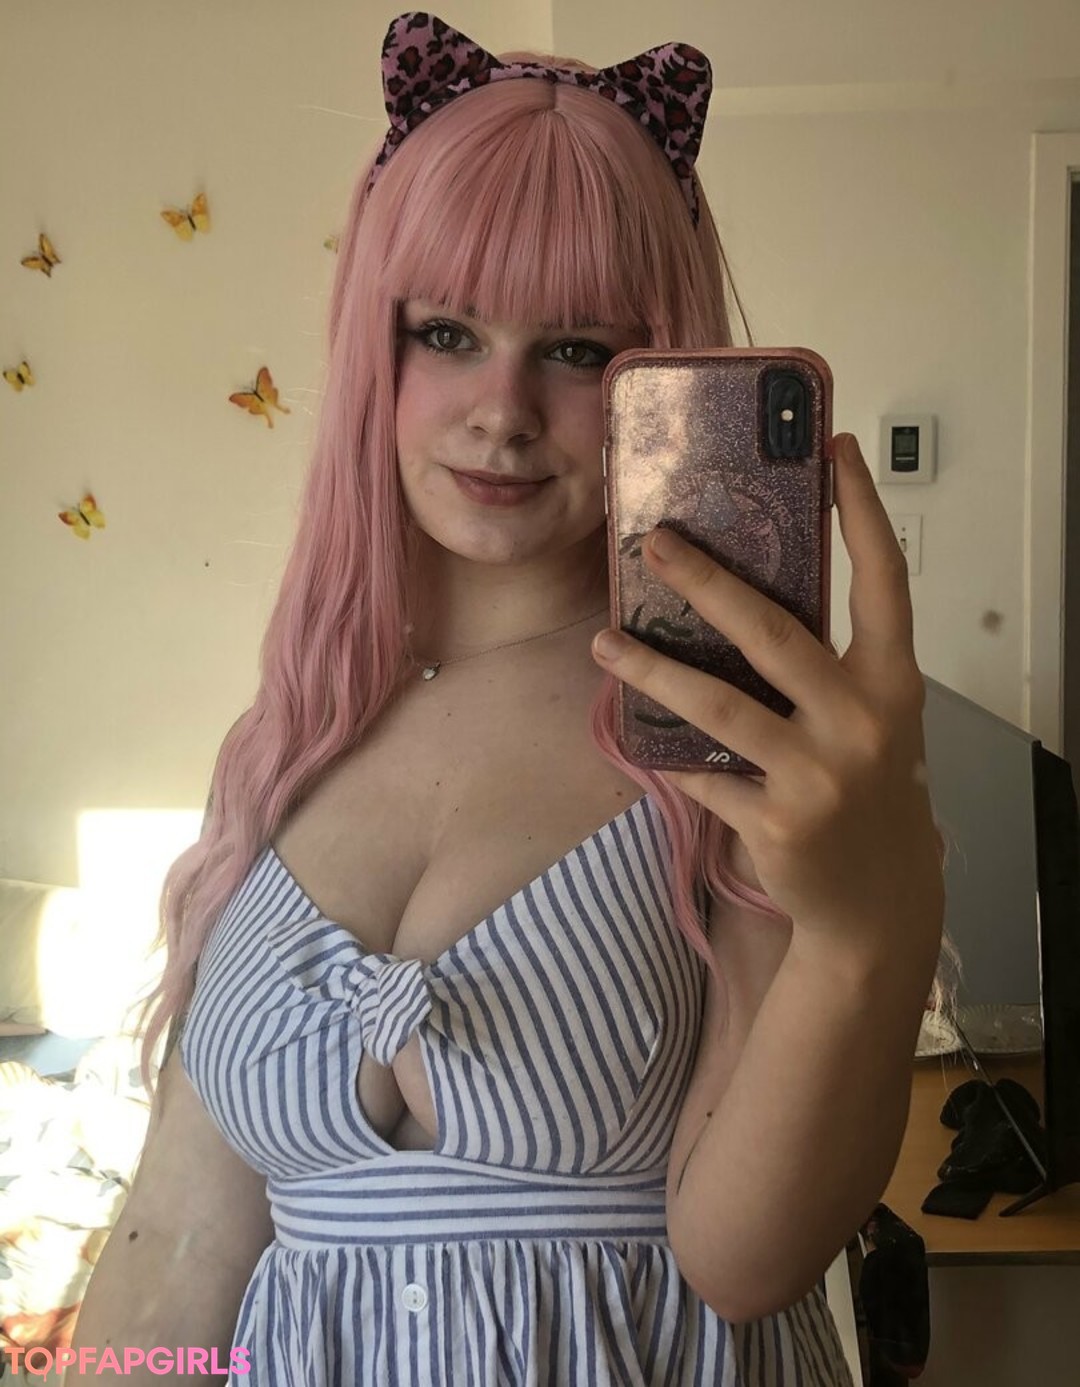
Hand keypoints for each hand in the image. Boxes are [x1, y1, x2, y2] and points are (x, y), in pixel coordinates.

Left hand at [590, 434, 943, 966]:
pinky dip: (668, 753)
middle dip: (708, 582)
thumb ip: (826, 665)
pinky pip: (702, 772)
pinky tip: (637, 734)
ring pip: (718, 706)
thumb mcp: (870, 718)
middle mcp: (863, 722)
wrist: (876, 899)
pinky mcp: (776, 823)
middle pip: (774, 633)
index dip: (862, 513)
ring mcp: (819, 776)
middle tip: (656, 544)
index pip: (884, 581)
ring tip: (604, 640)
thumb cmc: (867, 788)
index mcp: (894, 683)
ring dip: (652, 668)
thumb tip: (738, 597)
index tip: (835, 450)